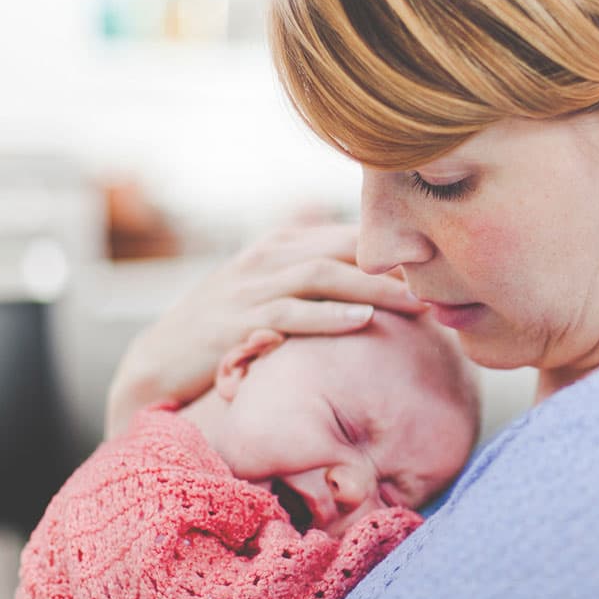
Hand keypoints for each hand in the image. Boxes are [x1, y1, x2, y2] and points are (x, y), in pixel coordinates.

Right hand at [104, 223, 422, 436]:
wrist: (157, 363)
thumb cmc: (225, 330)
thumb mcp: (270, 292)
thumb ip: (316, 282)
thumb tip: (380, 288)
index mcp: (279, 245)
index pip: (347, 235)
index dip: (394, 247)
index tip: (438, 264)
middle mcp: (266, 259)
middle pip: (342, 248)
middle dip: (394, 264)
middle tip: (441, 281)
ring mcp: (249, 289)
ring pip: (321, 275)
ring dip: (372, 287)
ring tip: (415, 302)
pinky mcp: (236, 324)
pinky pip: (289, 315)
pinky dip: (328, 315)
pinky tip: (361, 320)